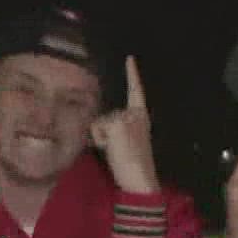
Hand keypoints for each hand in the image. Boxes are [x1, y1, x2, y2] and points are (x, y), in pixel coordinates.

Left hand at [89, 57, 157, 194]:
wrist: (140, 179)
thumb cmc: (134, 166)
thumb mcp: (128, 142)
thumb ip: (118, 129)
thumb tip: (97, 126)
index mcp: (141, 118)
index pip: (136, 92)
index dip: (133, 75)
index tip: (129, 58)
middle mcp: (135, 114)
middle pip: (105, 116)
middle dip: (104, 133)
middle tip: (119, 150)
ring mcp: (125, 117)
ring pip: (98, 122)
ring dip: (101, 139)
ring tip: (116, 151)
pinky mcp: (116, 123)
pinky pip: (95, 129)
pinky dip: (99, 141)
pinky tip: (112, 149)